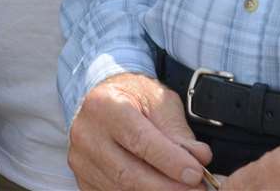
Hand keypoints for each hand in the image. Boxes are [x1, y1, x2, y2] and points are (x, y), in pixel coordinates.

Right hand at [68, 72, 213, 190]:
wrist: (103, 100)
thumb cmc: (132, 97)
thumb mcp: (158, 101)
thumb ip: (178, 130)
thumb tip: (199, 157)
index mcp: (104, 105)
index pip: (139, 140)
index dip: (170, 161)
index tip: (196, 173)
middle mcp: (86, 134)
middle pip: (128, 173)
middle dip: (166, 186)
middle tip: (196, 189)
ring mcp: (81, 161)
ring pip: (121, 189)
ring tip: (183, 190)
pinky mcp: (84, 180)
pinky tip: (161, 189)